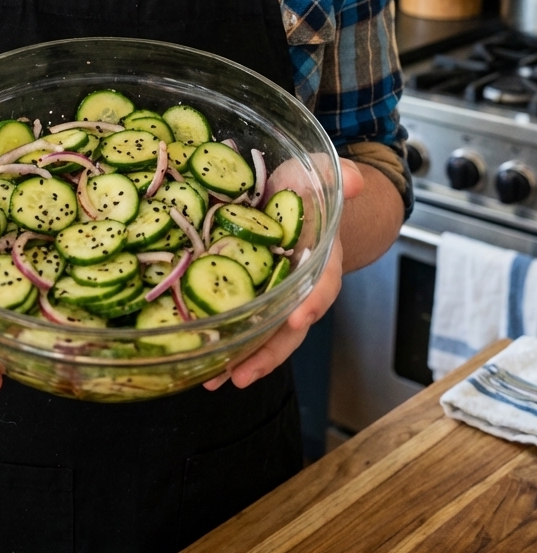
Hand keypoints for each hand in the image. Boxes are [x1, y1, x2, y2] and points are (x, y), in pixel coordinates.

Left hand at [203, 159, 364, 390]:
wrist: (295, 192)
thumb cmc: (309, 185)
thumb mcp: (322, 172)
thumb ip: (336, 174)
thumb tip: (355, 181)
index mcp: (322, 257)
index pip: (323, 283)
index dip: (313, 301)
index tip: (299, 319)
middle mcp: (298, 284)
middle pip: (288, 327)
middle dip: (267, 353)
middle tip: (242, 375)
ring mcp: (272, 291)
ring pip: (261, 333)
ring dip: (239, 359)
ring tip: (212, 380)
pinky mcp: (246, 289)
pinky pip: (238, 319)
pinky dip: (221, 341)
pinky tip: (198, 360)